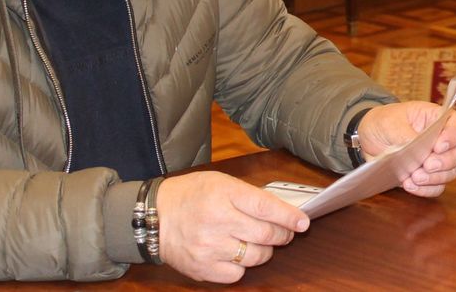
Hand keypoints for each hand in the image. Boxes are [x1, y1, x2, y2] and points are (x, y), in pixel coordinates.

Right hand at [154, 171, 306, 282]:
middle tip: (285, 233)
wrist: (153, 217)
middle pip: (266, 234)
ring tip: (260, 243)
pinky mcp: (203, 268)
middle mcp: (218, 221)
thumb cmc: (189, 196)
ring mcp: (210, 247)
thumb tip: (280, 210)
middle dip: (282, 235)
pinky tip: (237, 254)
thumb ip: (248, 195)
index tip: (303, 222)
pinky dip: (243, 266)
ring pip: (256, 256)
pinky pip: (237, 274)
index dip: (289, 217)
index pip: (266, 207)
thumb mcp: (219, 182)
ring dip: (265, 251)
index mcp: (223, 194)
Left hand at [357, 101, 455, 196]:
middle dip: (446, 161)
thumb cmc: (384, 122)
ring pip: (452, 172)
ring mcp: (438, 159)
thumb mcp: (390, 122)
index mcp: (437, 118)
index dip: (453, 136)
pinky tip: (410, 186)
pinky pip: (437, 187)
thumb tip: (415, 149)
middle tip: (427, 165)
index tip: (438, 146)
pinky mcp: (428, 177)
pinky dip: (426, 189)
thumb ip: (405, 134)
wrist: (369, 138)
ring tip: (414, 177)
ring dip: (436, 178)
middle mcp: (443, 139)